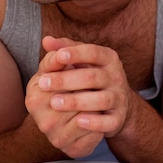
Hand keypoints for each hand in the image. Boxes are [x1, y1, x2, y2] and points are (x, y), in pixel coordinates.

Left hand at [25, 36, 130, 157]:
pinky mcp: (118, 118)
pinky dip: (95, 122)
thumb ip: (64, 48)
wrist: (117, 104)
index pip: (93, 52)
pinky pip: (108, 121)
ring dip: (76, 101)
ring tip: (53, 102)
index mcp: (108, 58)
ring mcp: (119, 98)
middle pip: (92, 77)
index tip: (58, 56)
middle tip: (43, 83)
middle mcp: (116, 77)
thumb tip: (46, 40)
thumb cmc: (91, 76)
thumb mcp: (81, 60)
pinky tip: (78, 121)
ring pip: (101, 99)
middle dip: (66, 80)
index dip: (76, 54)